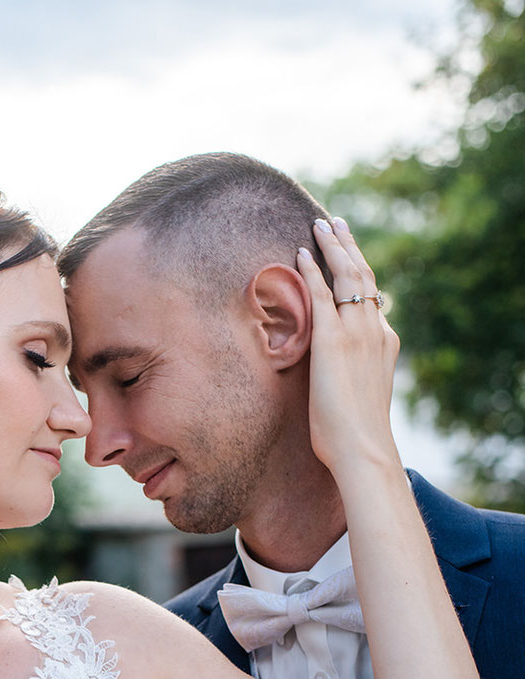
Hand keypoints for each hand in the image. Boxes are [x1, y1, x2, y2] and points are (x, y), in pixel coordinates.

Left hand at [297, 217, 400, 478]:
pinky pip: (321, 295)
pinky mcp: (332, 340)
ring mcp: (356, 332)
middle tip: (335, 222)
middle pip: (363, 276)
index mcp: (385, 342)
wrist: (363, 448)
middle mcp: (375, 330)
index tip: (348, 255)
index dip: (359, 272)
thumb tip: (338, 376)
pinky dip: (311, 271)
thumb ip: (354, 376)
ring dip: (332, 246)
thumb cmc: (356, 436)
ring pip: (347, 276)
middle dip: (348, 245)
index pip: (372, 298)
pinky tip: (301, 254)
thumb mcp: (361, 397)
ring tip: (320, 224)